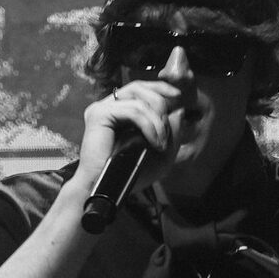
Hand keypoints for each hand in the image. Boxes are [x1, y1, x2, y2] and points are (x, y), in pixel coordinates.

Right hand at [74, 76, 187, 195]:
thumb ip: (171, 133)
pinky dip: (149, 125)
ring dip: (157, 120)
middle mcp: (107, 106)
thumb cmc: (128, 175)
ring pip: (138, 99)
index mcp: (117, 111)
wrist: (105, 190)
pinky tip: (154, 142)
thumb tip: (179, 111)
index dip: (159, 88)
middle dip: (160, 104)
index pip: (139, 89)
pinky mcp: (99, 115)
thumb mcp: (160, 154)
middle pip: (138, 87)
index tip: (178, 97)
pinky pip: (132, 111)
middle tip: (167, 129)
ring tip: (161, 142)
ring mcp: (101, 109)